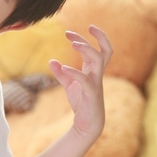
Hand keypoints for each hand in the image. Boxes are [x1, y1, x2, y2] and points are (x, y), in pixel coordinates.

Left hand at [48, 25, 111, 141]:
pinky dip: (75, 72)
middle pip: (104, 50)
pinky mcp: (92, 93)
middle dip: (98, 37)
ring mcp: (96, 82)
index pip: (93, 49)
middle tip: (78, 32)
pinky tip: (64, 68)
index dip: (82, 39)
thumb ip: (61, 74)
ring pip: (99, 60)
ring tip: (74, 44)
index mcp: (93, 70)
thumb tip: (51, 60)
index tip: (68, 33)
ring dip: (87, 50)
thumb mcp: (69, 86)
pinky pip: (86, 79)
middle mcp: (97, 73)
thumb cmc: (81, 103)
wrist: (86, 123)